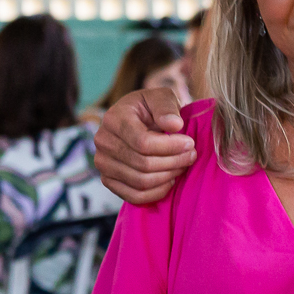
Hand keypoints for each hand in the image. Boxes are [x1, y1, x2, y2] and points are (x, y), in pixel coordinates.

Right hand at [93, 88, 195, 204]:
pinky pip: (134, 196)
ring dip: (168, 176)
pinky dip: (156, 192)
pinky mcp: (108, 180)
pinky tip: (170, 180)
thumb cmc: (151, 108)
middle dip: (173, 162)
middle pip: (143, 164)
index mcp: (113, 119)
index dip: (171, 146)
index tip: (190, 143)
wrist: (136, 121)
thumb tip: (175, 125)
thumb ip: (167, 107)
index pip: (143, 142)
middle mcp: (102, 142)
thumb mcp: (161, 97)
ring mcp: (102, 163)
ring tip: (182, 165)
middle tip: (191, 155)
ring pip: (140, 181)